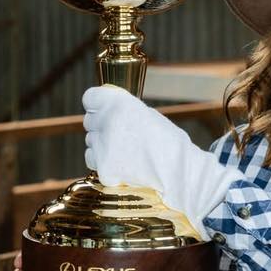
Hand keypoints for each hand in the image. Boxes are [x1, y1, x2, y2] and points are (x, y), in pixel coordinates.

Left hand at [82, 85, 241, 235]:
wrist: (181, 172)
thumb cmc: (168, 142)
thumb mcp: (146, 114)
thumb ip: (122, 110)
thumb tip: (104, 111)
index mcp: (120, 104)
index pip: (90, 98)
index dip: (97, 104)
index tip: (102, 109)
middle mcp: (108, 123)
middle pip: (89, 121)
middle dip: (101, 127)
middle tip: (121, 136)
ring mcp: (104, 148)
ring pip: (90, 142)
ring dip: (101, 146)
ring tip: (126, 152)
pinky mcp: (104, 169)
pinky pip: (94, 161)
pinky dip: (104, 164)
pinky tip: (123, 164)